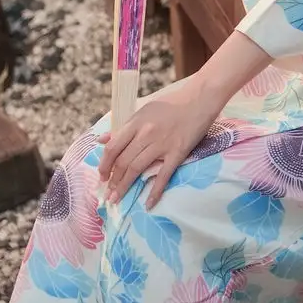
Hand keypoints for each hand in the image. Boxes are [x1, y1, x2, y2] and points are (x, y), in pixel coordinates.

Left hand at [97, 74, 219, 209]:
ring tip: (116, 199)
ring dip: (124, 187)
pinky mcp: (177, 152)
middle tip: (108, 193)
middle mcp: (146, 134)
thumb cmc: (173, 102)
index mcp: (136, 122)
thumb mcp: (145, 109)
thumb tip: (102, 140)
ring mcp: (162, 144)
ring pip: (137, 169)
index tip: (102, 176)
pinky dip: (155, 191)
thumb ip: (125, 126)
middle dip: (113, 180)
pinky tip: (148, 204)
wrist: (201, 98)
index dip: (104, 164)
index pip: (113, 147)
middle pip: (123, 161)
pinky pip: (163, 175)